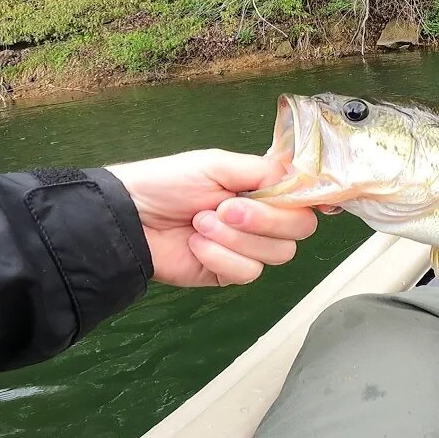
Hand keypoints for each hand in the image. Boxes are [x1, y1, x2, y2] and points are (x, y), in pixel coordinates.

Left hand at [107, 149, 317, 286]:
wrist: (130, 218)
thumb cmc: (169, 183)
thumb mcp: (218, 164)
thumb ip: (265, 171)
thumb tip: (303, 179)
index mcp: (263, 189)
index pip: (306, 199)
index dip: (308, 201)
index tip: (300, 200)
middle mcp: (263, 220)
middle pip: (300, 229)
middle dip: (265, 219)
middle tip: (226, 208)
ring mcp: (248, 249)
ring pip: (276, 253)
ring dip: (236, 238)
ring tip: (200, 223)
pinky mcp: (230, 273)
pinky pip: (248, 272)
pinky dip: (220, 257)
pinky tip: (196, 245)